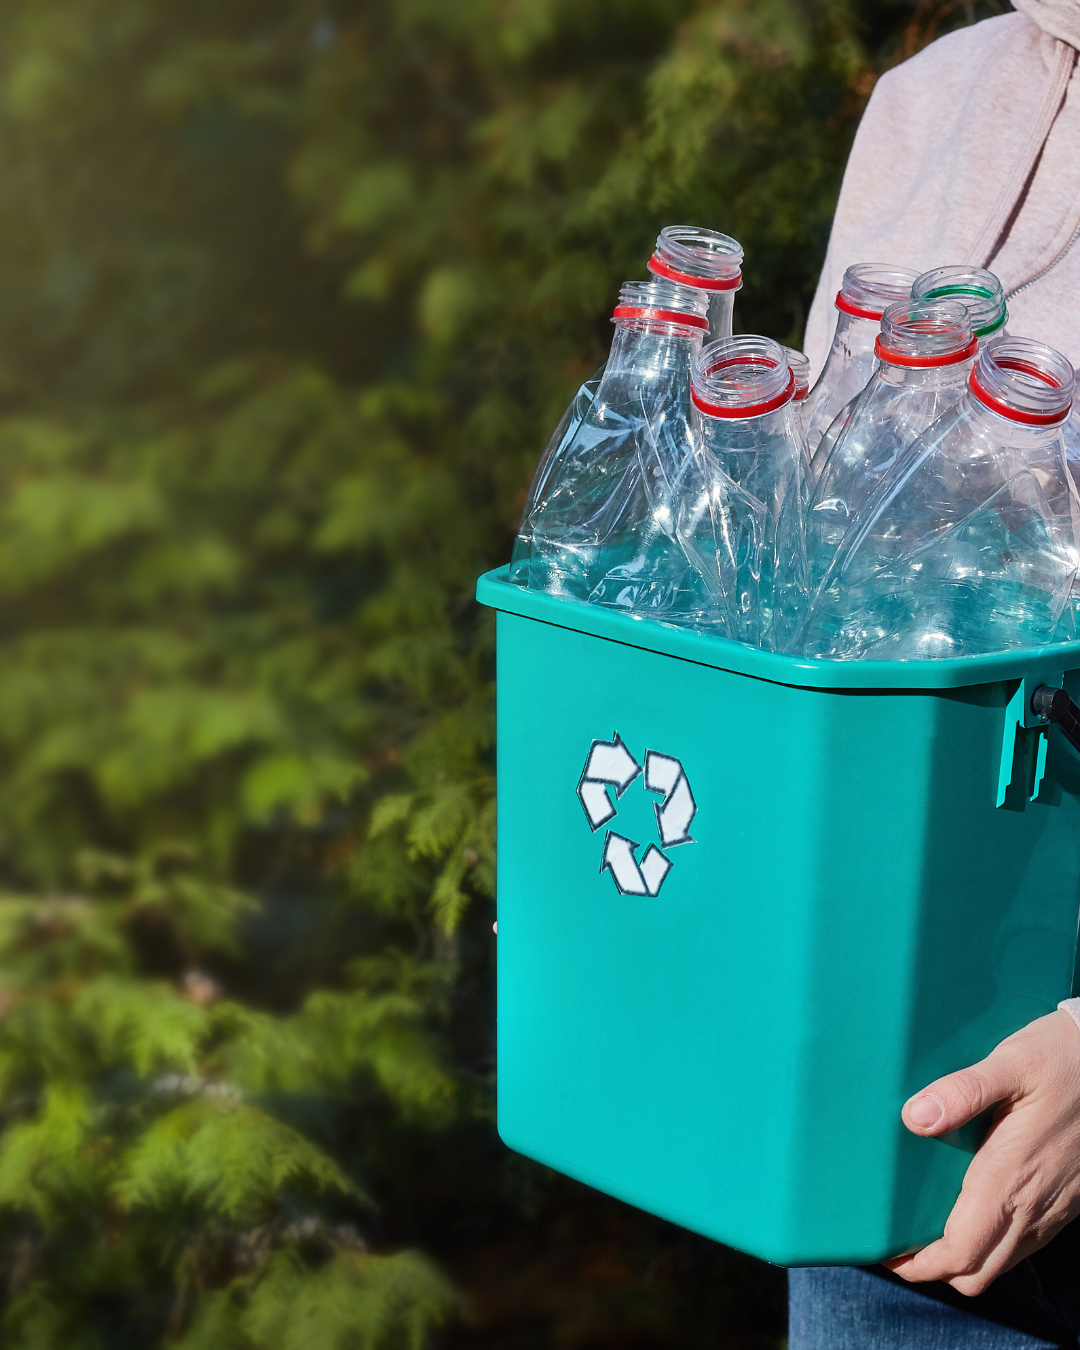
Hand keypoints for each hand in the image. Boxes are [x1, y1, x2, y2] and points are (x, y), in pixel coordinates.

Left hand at [884, 1009, 1079, 1294]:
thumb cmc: (1060, 1059)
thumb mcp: (1011, 1062)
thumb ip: (963, 1090)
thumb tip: (914, 1118)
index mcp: (1010, 1176)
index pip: (960, 1251)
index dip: (919, 1265)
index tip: (885, 1253)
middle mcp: (1032, 1205)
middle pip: (976, 1272)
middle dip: (935, 1270)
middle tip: (898, 1244)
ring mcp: (1052, 1209)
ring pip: (1001, 1263)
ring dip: (964, 1260)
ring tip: (925, 1231)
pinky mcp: (1065, 1203)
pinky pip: (1024, 1245)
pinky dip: (992, 1246)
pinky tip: (971, 1211)